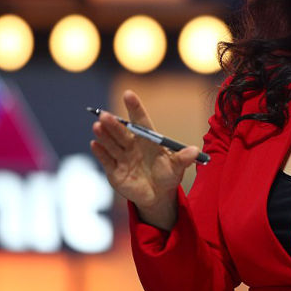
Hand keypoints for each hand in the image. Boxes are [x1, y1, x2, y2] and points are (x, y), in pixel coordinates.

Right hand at [90, 90, 201, 229]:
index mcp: (148, 140)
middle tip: (104, 115)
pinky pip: (106, 160)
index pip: (141, 121)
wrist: (158, 196)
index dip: (135, 107)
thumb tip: (195, 151)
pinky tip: (95, 143)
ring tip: (98, 125)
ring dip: (104, 135)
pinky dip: (100, 152)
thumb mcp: (177, 167)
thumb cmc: (168, 176)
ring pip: (112, 143)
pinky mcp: (115, 171)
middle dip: (114, 124)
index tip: (128, 94)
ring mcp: (123, 157)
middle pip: (122, 132)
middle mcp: (133, 145)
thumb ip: (183, 159)